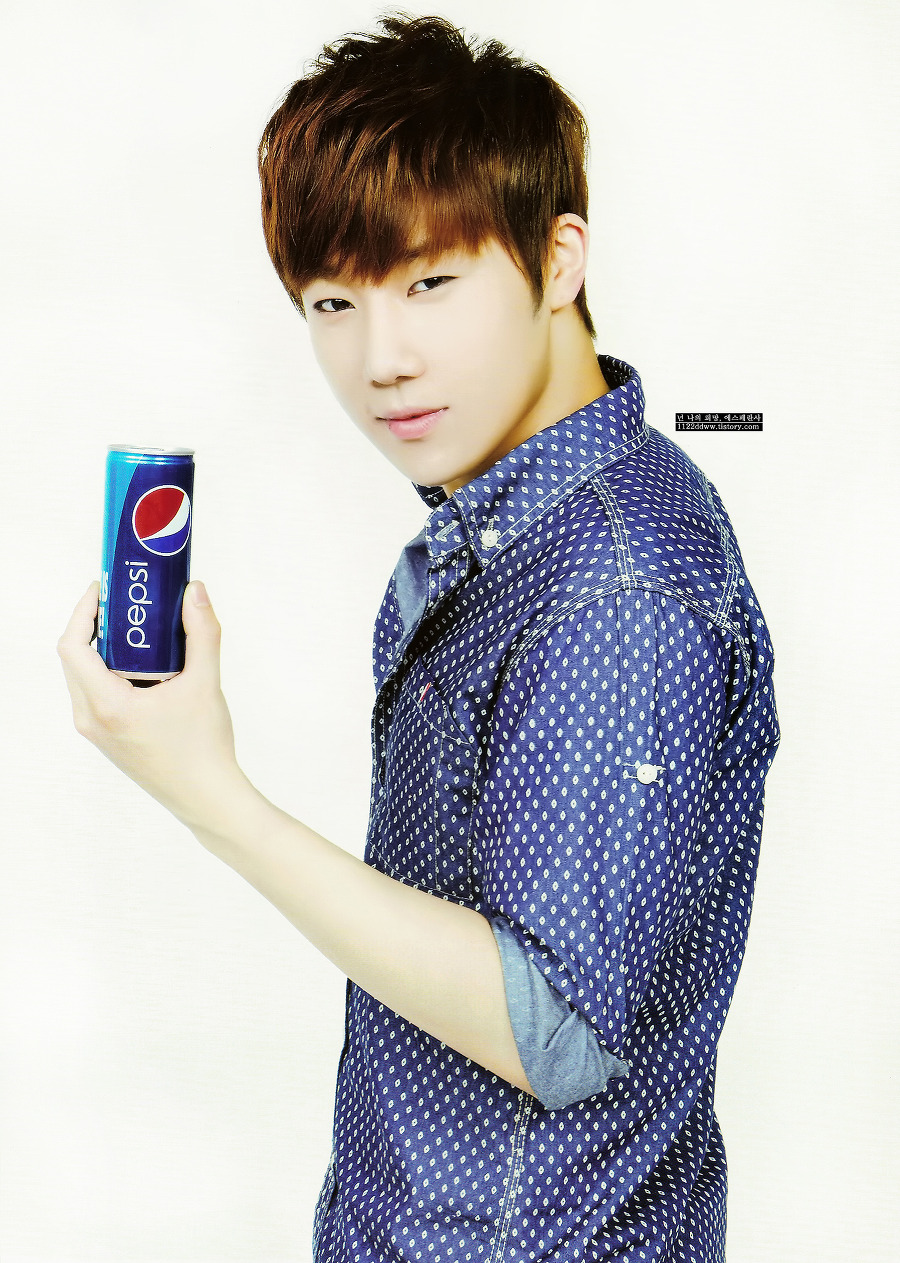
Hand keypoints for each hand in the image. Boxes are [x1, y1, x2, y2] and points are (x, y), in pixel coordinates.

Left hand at [58, 579, 251, 839]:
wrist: (207, 797)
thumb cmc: (204, 747)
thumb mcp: (205, 683)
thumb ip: (202, 632)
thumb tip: (195, 591)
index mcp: (107, 705)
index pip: (73, 646)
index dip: (83, 611)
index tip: (104, 589)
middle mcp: (92, 719)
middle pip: (75, 659)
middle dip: (95, 626)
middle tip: (126, 604)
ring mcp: (97, 732)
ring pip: (84, 678)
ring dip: (103, 650)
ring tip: (137, 631)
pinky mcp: (108, 740)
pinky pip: (96, 695)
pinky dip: (111, 672)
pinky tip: (146, 666)